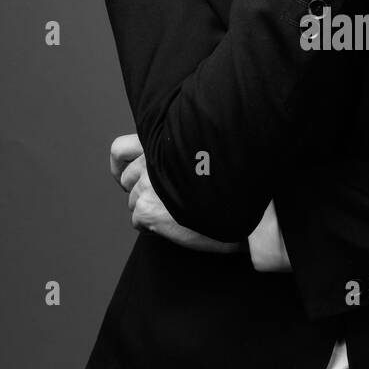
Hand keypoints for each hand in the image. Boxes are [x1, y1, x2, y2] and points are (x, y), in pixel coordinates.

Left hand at [110, 133, 246, 252]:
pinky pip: (138, 221)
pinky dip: (154, 227)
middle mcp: (150, 158)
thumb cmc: (234, 180)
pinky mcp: (146, 208)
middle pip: (127, 179)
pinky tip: (176, 225)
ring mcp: (146, 183)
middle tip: (163, 201)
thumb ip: (181, 151)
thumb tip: (170, 164)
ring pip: (133, 202)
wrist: (248, 206)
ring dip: (151, 210)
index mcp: (164, 141)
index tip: (127, 177)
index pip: (120, 149)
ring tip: (177, 213)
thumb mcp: (207, 151)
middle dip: (141, 191)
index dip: (122, 165)